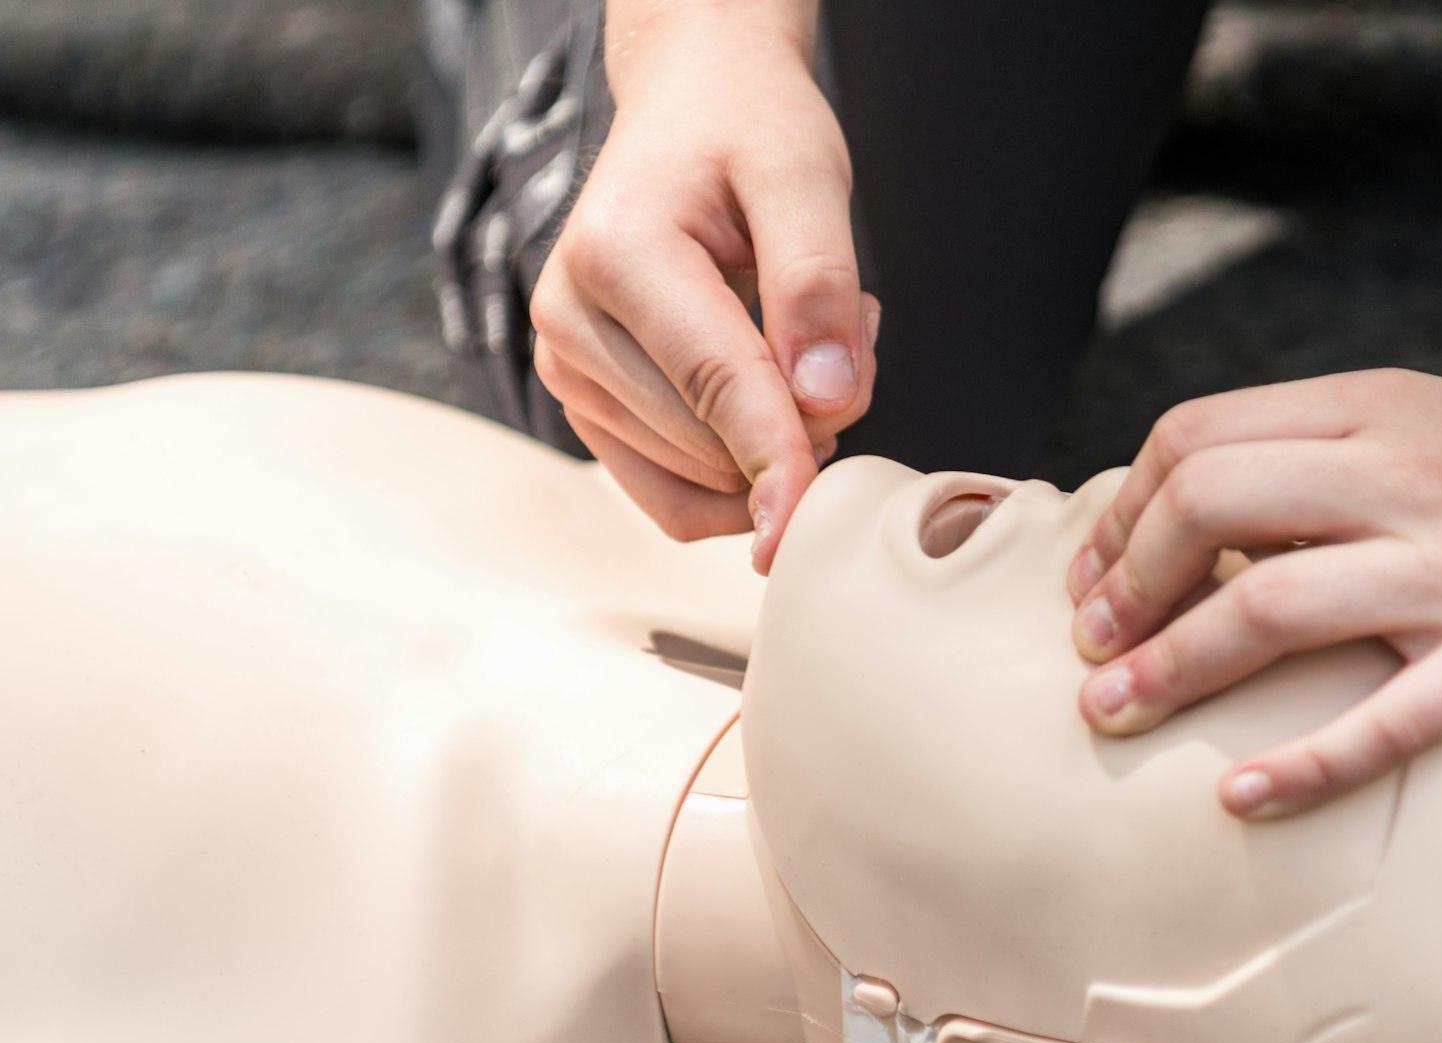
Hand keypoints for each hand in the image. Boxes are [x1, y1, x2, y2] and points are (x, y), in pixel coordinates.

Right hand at [530, 1, 878, 569]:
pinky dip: (739, 469)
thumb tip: (826, 401)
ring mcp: (569, 369)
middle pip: (707, 442)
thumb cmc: (746, 132)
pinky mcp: (588, 405)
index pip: (714, 384)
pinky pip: (673, 496)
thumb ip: (818, 284)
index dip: (776, 454)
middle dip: (803, 424)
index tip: (815, 516)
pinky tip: (775, 393)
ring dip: (775, 441)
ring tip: (807, 342)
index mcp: (615, 253)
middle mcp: (570, 319)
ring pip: (694, 482)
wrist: (691, 109)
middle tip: (854, 338)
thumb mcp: (804, 174)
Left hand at [1066, 370, 1441, 817]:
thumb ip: (1303, 454)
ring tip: (1111, 715)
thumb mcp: (1411, 419)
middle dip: (1123, 588)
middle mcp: (1401, 476)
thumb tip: (1167, 522)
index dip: (1121, 514)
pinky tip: (1238, 797)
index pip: (1193, 438)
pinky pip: (1385, 722)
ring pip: (1272, 608)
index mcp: (1366, 409)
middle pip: (1209, 507)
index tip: (1094, 582)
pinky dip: (1301, 766)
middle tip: (1091, 654)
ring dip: (1171, 670)